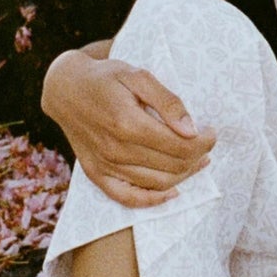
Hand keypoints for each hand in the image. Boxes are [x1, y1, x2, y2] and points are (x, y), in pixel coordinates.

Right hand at [42, 50, 215, 206]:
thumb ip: (167, 101)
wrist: (65, 89)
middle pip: (173, 166)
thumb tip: (191, 130)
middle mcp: (116, 149)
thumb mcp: (138, 76)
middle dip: (197, 157)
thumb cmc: (105, 78)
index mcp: (128, 123)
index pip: (180, 146)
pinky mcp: (96, 174)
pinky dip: (153, 201)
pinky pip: (128, 199)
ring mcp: (105, 165)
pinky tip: (172, 192)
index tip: (211, 132)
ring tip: (196, 161)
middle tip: (205, 144)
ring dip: (184, 176)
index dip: (204, 142)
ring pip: (158, 183)